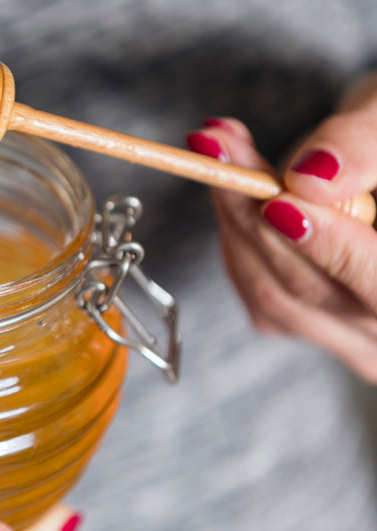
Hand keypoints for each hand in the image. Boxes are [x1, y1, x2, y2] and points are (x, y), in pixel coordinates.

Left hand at [186, 73, 376, 381]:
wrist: (373, 158)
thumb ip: (361, 150)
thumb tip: (306, 179)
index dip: (329, 248)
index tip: (278, 202)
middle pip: (309, 288)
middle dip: (255, 210)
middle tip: (219, 148)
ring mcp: (341, 332)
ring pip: (269, 290)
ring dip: (234, 214)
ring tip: (220, 147)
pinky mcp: (297, 318)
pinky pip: (253, 286)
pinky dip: (232, 230)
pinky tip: (228, 183)